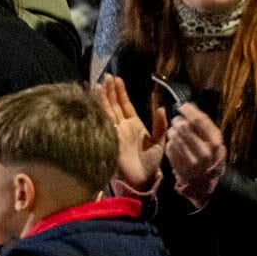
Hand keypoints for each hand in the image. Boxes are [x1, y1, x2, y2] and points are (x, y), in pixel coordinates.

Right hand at [98, 74, 166, 191]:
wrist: (142, 179)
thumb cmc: (150, 162)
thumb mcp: (160, 140)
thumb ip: (160, 124)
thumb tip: (161, 107)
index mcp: (134, 124)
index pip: (125, 104)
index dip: (120, 92)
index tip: (117, 79)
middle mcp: (121, 126)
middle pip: (113, 104)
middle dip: (109, 90)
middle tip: (105, 76)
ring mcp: (113, 132)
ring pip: (106, 111)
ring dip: (102, 97)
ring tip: (99, 84)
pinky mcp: (108, 138)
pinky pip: (102, 122)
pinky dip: (98, 111)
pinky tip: (95, 101)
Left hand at [165, 102, 226, 204]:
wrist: (204, 181)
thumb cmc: (208, 156)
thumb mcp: (212, 141)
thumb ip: (203, 126)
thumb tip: (188, 107)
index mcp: (215, 142)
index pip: (200, 121)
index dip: (189, 111)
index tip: (182, 106)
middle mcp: (206, 152)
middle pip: (185, 128)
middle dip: (178, 121)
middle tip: (176, 121)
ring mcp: (193, 162)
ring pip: (175, 138)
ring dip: (172, 132)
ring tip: (174, 132)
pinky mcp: (181, 169)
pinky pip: (170, 149)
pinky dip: (170, 144)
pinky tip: (173, 144)